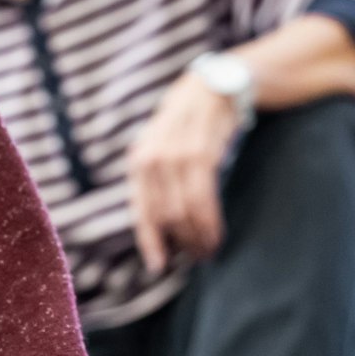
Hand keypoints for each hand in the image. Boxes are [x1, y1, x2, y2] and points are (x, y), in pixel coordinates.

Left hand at [127, 70, 243, 273]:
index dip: (149, 242)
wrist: (211, 88)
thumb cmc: (187, 125)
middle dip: (182, 243)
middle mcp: (151, 159)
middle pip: (165, 216)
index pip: (141, 211)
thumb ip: (157, 181)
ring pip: (184, 212)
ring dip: (198, 237)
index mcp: (139, 160)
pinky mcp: (201, 154)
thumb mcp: (162, 148)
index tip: (159, 267)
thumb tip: (160, 225)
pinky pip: (203, 199)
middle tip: (198, 258)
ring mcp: (175, 156)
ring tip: (209, 250)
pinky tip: (216, 234)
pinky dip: (210, 222)